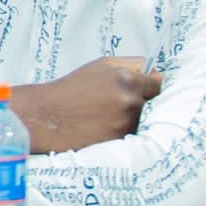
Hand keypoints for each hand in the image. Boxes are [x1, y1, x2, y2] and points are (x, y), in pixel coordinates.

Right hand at [8, 56, 159, 153]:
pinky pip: (133, 135)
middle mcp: (130, 101)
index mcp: (127, 79)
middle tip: (123, 105)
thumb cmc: (72, 88)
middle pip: (154, 104)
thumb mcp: (100, 66)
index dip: (150, 88)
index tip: (145, 91)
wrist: (47, 115)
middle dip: (143, 104)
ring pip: (144, 121)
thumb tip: (155, 74)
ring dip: (134, 119)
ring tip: (111, 116)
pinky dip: (126, 132)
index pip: (158, 85)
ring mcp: (125, 122)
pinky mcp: (119, 140)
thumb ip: (130, 66)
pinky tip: (108, 127)